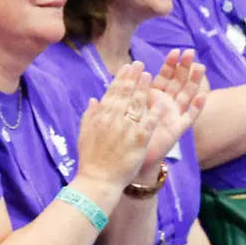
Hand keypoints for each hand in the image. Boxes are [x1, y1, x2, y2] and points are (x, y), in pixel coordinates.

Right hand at [74, 60, 159, 191]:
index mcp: (100, 116)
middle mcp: (113, 119)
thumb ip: (90, 115)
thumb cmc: (90, 159)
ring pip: (137, 104)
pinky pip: (149, 123)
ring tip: (149, 75)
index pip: (112, 92)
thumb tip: (94, 99)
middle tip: (140, 64)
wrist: (98, 180)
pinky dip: (154, 112)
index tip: (127, 67)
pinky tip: (161, 102)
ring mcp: (126, 129)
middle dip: (133, 78)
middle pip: (125, 94)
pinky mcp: (139, 141)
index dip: (121, 78)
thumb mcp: (84, 133)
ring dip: (144, 89)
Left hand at [138, 50, 207, 173]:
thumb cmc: (127, 133)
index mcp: (154, 97)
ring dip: (194, 82)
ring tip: (200, 67)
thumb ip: (128, 90)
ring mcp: (174, 115)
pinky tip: (204, 96)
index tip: (175, 50)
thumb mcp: (126, 106)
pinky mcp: (178, 129)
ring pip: (187, 95)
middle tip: (190, 52)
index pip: (165, 76)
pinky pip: (190, 117)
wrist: (130, 157)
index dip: (170, 64)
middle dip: (184, 67)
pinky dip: (198, 107)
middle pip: (178, 82)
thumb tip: (126, 70)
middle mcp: (166, 104)